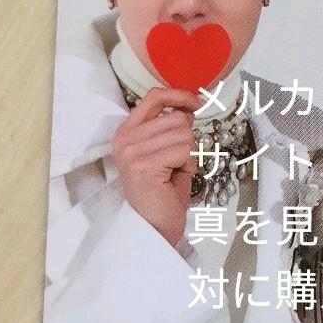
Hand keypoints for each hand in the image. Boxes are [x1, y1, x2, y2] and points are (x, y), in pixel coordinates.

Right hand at [111, 87, 202, 246]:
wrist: (154, 227)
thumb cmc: (163, 193)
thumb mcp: (166, 152)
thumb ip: (171, 129)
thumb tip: (188, 108)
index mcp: (126, 132)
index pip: (154, 97)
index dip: (179, 95)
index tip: (197, 103)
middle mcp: (125, 139)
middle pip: (176, 118)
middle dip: (187, 140)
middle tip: (177, 163)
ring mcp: (132, 152)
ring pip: (184, 134)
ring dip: (189, 154)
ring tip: (174, 172)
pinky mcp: (144, 165)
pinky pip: (185, 150)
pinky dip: (189, 164)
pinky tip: (176, 178)